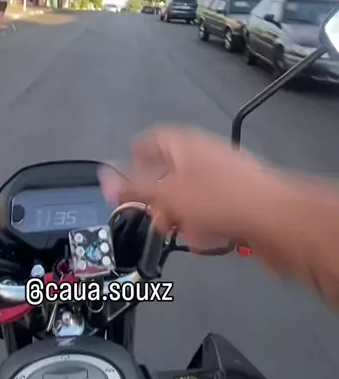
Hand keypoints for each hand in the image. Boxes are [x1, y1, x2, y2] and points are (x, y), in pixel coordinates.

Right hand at [100, 126, 274, 247]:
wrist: (275, 220)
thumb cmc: (223, 199)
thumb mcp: (166, 194)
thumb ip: (133, 187)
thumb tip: (103, 177)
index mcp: (186, 144)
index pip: (152, 139)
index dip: (136, 153)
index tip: (125, 168)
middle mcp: (206, 155)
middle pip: (172, 170)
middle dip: (157, 195)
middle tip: (149, 212)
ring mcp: (225, 177)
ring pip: (192, 194)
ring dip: (180, 214)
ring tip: (176, 229)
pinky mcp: (241, 200)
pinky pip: (213, 210)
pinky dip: (203, 223)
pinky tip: (203, 238)